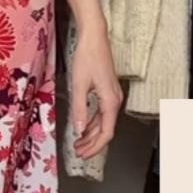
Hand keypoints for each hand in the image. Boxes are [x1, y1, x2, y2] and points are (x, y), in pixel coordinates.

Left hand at [68, 18, 122, 159]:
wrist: (94, 38)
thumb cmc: (87, 58)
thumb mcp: (79, 85)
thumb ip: (79, 109)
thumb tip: (78, 130)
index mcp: (110, 102)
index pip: (106, 133)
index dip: (95, 147)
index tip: (83, 155)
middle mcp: (115, 101)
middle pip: (105, 130)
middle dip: (92, 144)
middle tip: (78, 153)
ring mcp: (113, 96)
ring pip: (104, 122)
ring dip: (91, 134)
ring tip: (77, 143)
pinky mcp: (108, 90)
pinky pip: (102, 113)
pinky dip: (92, 122)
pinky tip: (82, 127)